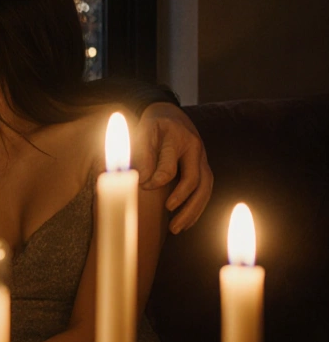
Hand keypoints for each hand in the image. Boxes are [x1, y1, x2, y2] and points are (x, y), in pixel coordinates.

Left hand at [133, 102, 212, 233]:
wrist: (170, 113)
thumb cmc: (151, 124)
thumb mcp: (142, 131)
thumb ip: (139, 153)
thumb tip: (134, 178)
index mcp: (176, 138)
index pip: (169, 166)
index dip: (156, 180)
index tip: (143, 188)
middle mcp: (195, 149)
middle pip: (194, 180)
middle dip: (182, 202)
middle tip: (168, 219)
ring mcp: (203, 159)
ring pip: (205, 188)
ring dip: (193, 210)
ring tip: (176, 228)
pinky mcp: (204, 167)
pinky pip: (206, 190)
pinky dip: (197, 207)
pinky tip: (186, 222)